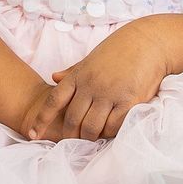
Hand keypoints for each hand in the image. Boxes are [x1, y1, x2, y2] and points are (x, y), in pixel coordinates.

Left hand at [23, 25, 168, 142]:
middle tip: (73, 142)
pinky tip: (110, 131)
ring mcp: (109, 93)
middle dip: (70, 135)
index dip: (42, 119)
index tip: (32, 134)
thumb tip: (53, 77)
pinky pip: (114, 125)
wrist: (149, 41)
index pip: (54, 101)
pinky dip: (110, 132)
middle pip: (72, 119)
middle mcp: (91, 85)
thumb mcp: (93, 57)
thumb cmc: (121, 48)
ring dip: (90, 137)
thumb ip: (73, 71)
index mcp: (79, 74)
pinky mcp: (129, 100)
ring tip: (92, 139)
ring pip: (92, 126)